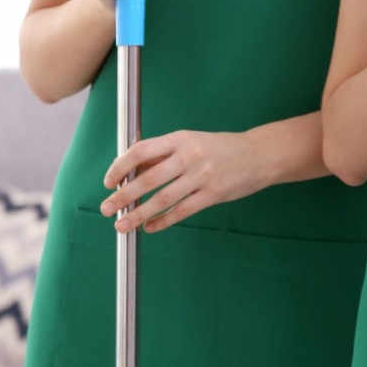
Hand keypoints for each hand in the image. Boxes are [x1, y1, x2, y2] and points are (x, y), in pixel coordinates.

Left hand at [100, 129, 263, 233]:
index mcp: (181, 138)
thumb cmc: (221, 148)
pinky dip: (161, 222)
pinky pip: (181, 212)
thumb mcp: (192, 142)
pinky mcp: (214, 194)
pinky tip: (149, 227)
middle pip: (148, 179)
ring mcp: (203, 175)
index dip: (120, 167)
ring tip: (121, 225)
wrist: (260, 154)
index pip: (141, 151)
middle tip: (106, 208)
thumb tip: (130, 173)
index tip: (108, 182)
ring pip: (162, 199)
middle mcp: (190, 155)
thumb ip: (163, 156)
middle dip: (123, 196)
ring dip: (138, 214)